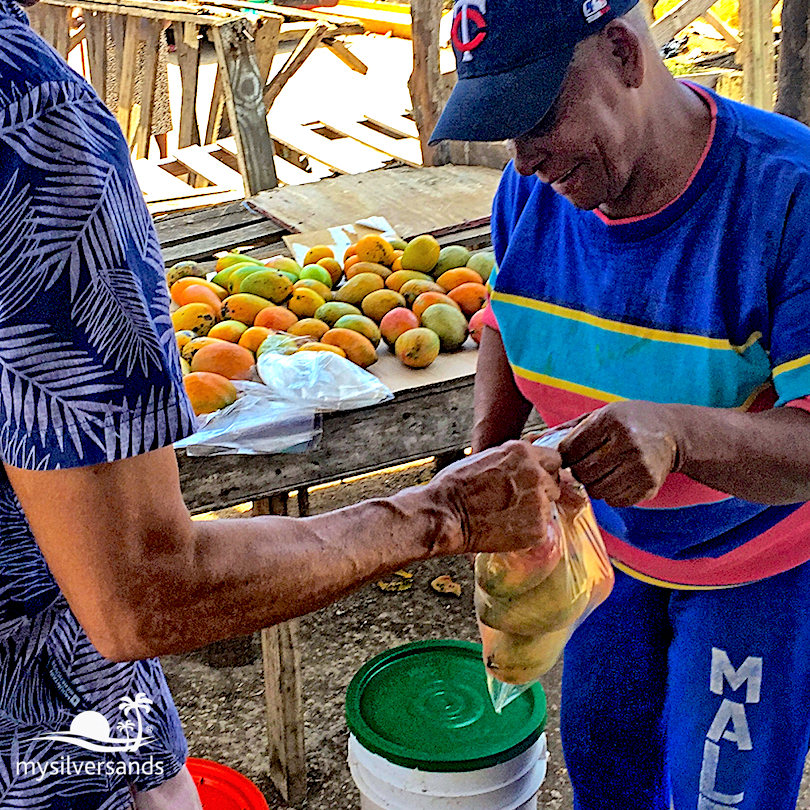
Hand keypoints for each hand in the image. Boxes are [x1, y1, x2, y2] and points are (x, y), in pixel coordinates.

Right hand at [427, 440, 561, 554]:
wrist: (446, 514)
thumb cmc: (456, 486)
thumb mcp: (487, 458)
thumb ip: (513, 461)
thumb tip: (526, 466)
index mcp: (522, 453)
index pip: (554, 460)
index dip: (545, 471)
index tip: (537, 479)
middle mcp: (536, 474)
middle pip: (555, 483)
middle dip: (542, 491)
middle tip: (518, 501)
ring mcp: (539, 501)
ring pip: (549, 506)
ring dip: (535, 511)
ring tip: (509, 515)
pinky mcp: (538, 527)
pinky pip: (543, 528)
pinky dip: (529, 530)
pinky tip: (508, 528)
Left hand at [558, 402, 679, 506]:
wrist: (672, 433)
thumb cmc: (629, 421)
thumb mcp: (600, 414)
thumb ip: (567, 430)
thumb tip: (531, 439)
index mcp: (611, 421)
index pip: (571, 450)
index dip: (566, 455)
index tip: (572, 454)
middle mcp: (627, 444)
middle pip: (582, 472)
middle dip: (579, 471)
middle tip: (588, 463)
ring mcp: (640, 467)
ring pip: (597, 490)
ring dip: (595, 484)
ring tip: (604, 470)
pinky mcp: (648, 486)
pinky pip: (615, 500)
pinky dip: (611, 494)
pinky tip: (618, 478)